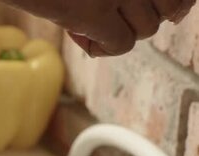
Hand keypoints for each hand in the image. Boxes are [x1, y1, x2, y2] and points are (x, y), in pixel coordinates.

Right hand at [3, 0, 195, 55]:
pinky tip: (78, 34)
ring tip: (86, 19)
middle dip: (139, 16)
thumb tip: (180, 11)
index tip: (138, 5)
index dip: (167, 3)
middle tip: (104, 10)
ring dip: (118, 31)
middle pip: (165, 9)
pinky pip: (121, 44)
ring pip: (146, 29)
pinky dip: (102, 47)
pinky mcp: (92, 10)